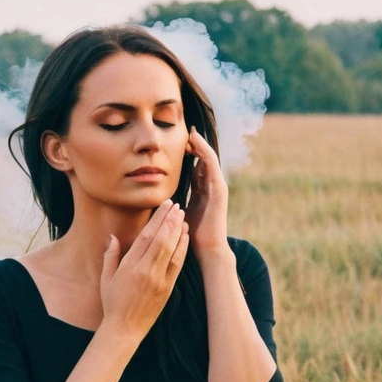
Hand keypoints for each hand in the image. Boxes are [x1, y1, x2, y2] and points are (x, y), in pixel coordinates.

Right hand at [99, 199, 188, 341]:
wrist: (124, 329)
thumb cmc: (112, 303)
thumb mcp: (106, 278)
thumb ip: (111, 255)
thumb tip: (113, 236)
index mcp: (129, 266)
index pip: (146, 235)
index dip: (157, 218)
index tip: (164, 205)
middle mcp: (145, 270)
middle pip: (161, 238)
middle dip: (170, 219)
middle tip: (176, 204)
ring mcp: (158, 279)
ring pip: (171, 249)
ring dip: (178, 230)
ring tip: (183, 215)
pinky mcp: (167, 288)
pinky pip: (177, 264)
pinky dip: (182, 248)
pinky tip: (185, 236)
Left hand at [183, 127, 230, 258]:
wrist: (208, 248)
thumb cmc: (192, 234)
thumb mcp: (180, 211)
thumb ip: (175, 200)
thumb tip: (162, 194)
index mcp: (203, 191)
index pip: (196, 166)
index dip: (189, 154)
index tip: (176, 144)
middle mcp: (211, 186)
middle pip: (203, 160)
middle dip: (195, 146)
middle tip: (184, 133)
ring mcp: (217, 187)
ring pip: (209, 159)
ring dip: (200, 144)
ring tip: (190, 133)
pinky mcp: (219, 189)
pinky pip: (212, 166)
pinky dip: (205, 152)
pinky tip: (196, 143)